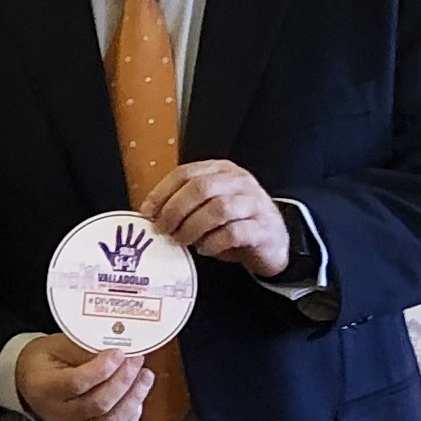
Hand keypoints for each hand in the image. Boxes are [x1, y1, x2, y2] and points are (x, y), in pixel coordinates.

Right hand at [15, 331, 150, 420]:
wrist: (31, 383)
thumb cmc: (44, 361)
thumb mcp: (55, 345)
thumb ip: (82, 346)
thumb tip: (114, 344)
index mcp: (46, 387)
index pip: (77, 383)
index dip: (102, 369)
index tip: (118, 353)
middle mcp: (60, 412)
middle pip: (99, 403)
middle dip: (124, 380)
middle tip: (136, 360)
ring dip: (134, 398)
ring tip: (145, 377)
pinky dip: (132, 415)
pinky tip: (138, 396)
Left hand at [144, 158, 290, 278]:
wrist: (273, 242)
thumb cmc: (233, 223)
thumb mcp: (208, 207)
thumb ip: (183, 204)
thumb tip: (150, 214)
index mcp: (221, 171)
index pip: (186, 173)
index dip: (162, 192)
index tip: (147, 212)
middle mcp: (239, 182)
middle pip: (201, 188)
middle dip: (175, 210)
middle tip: (163, 229)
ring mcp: (254, 204)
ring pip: (218, 209)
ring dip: (193, 227)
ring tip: (183, 241)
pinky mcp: (263, 228)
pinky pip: (234, 233)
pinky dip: (213, 243)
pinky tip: (205, 249)